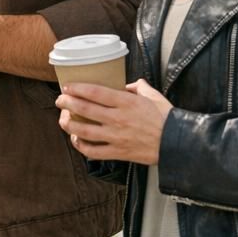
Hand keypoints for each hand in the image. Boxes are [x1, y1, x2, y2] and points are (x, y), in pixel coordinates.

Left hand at [55, 80, 172, 164]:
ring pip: (85, 131)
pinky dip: (82, 147)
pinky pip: (94, 152)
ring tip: (63, 119)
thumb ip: (138, 87)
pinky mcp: (119, 152)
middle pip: (85, 110)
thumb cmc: (166, 118)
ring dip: (69, 125)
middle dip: (67, 103)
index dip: (77, 89)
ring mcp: (117, 137)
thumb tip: (127, 84)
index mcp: (126, 102)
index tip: (68, 87)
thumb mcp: (153, 96)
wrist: (177, 143)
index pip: (95, 92)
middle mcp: (118, 119)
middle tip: (60, 100)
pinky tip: (76, 140)